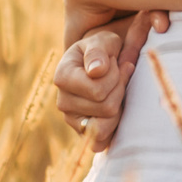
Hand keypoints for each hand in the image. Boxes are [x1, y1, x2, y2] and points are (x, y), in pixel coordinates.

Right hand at [55, 10, 165, 150]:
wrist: (99, 64)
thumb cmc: (102, 50)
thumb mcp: (103, 41)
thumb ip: (98, 52)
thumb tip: (96, 71)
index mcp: (62, 77)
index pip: (98, 91)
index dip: (115, 78)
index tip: (114, 63)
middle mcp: (62, 101)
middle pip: (106, 108)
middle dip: (119, 90)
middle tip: (117, 75)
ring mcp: (70, 119)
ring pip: (107, 125)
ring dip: (119, 105)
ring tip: (115, 89)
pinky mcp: (81, 131)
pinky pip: (102, 140)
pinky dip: (113, 126)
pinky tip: (115, 108)